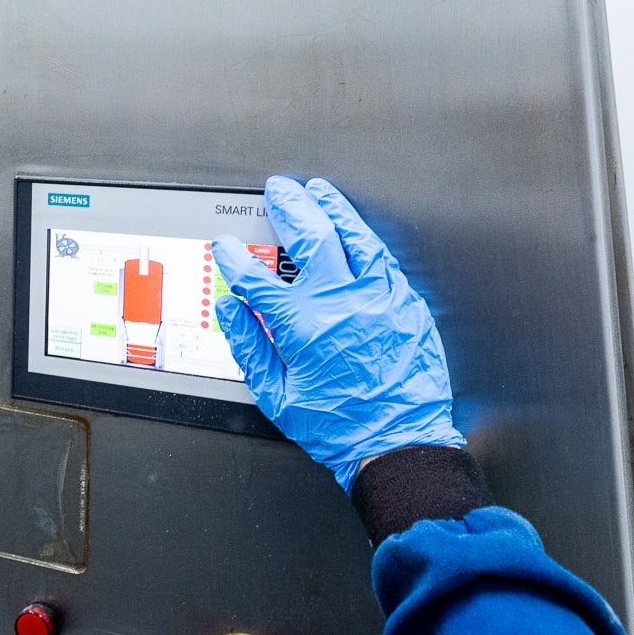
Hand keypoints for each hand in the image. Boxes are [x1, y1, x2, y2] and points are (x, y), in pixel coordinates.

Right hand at [213, 177, 461, 493]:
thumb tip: (230, 310)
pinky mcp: (406, 304)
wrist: (398, 442)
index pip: (258, 279)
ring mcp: (379, 299)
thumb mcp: (278, 396)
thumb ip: (250, 346)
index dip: (236, 257)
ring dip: (333, 210)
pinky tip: (356, 229)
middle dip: (290, 208)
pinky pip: (383, 259)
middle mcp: (342, 303)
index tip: (227, 247)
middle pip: (311, 237)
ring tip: (319, 193)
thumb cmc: (341, 428)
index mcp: (304, 326)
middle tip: (279, 191)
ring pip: (354, 238)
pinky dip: (365, 238)